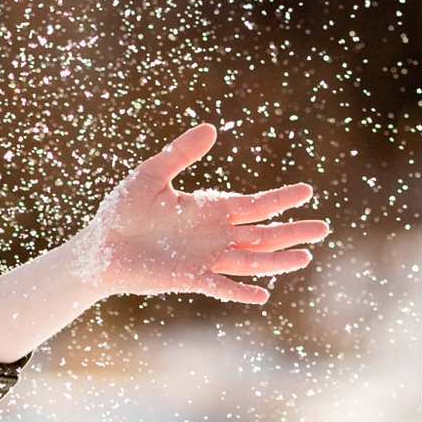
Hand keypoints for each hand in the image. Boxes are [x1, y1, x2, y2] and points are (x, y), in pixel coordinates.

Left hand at [0, 122, 329, 364]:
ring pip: (249, 261)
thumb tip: (210, 127)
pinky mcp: (187, 278)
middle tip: (323, 228)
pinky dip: (240, 290)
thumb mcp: (151, 174)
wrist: (98, 245)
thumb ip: (180, 154)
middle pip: (262, 235)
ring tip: (305, 257)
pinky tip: (262, 294)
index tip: (307, 190)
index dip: (280, 198)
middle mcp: (214, 236)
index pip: (254, 205)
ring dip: (276, 261)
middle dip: (292, 230)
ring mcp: (204, 259)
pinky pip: (219, 286)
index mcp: (209, 210)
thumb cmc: (123, 210)